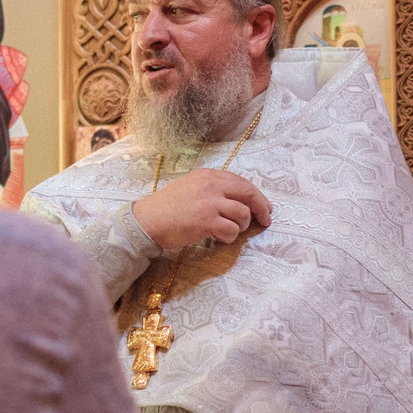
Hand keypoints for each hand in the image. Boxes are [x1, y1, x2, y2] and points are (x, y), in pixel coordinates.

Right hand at [132, 169, 271, 254]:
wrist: (146, 221)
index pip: (241, 181)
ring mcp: (209, 202)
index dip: (257, 195)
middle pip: (248, 193)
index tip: (265, 206)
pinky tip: (220, 238)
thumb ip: (214, 189)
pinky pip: (231, 230)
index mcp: (208, 175)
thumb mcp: (191, 187)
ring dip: (242, 226)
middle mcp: (210, 184)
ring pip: (243, 214)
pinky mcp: (206, 220)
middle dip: (261, 208)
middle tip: (266, 220)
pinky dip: (230, 237)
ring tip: (231, 231)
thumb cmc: (167, 207)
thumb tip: (240, 200)